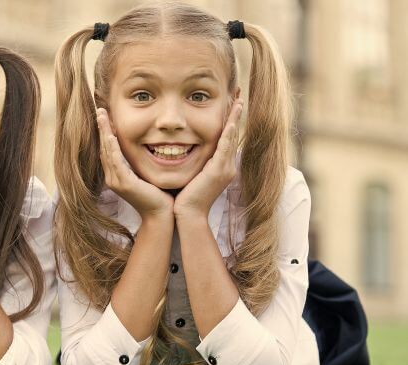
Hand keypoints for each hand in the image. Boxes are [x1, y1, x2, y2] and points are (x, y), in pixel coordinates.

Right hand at [97, 108, 172, 220]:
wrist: (161, 216)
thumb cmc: (159, 196)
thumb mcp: (146, 175)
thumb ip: (140, 163)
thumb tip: (145, 147)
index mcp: (116, 175)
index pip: (108, 149)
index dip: (105, 132)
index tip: (106, 116)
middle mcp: (112, 178)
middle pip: (103, 148)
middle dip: (101, 128)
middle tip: (100, 110)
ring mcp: (116, 181)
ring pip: (107, 152)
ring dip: (104, 133)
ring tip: (102, 116)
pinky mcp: (125, 183)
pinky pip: (116, 161)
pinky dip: (112, 148)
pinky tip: (111, 135)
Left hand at [174, 100, 243, 218]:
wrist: (188, 215)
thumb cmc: (185, 198)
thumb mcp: (191, 175)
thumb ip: (192, 163)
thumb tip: (182, 150)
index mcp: (221, 166)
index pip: (226, 137)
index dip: (229, 120)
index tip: (230, 103)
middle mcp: (227, 165)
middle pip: (233, 133)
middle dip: (235, 113)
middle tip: (238, 94)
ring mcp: (225, 168)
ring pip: (231, 136)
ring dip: (234, 117)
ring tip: (238, 100)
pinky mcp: (219, 171)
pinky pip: (225, 147)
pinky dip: (227, 132)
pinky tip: (230, 120)